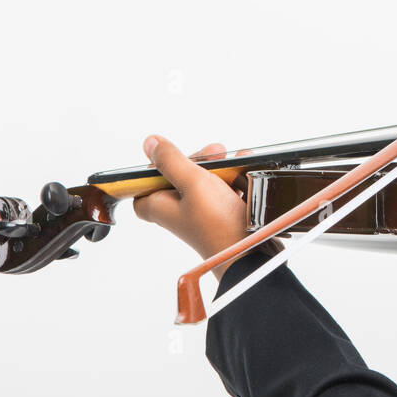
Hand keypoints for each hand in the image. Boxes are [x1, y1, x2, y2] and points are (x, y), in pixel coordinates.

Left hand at [132, 135, 250, 281]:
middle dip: (200, 161)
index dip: (157, 167)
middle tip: (216, 154)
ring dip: (222, 167)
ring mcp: (200, 214)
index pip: (145, 183)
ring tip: (235, 161)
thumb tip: (150, 143)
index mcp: (160, 205)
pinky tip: (245, 170)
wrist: (251, 253)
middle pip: (179, 175)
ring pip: (205, 181)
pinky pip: (225, 190)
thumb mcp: (193, 183)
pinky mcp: (221, 216)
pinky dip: (235, 179)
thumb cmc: (219, 226)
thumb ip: (171, 161)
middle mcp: (177, 211)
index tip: (173, 155)